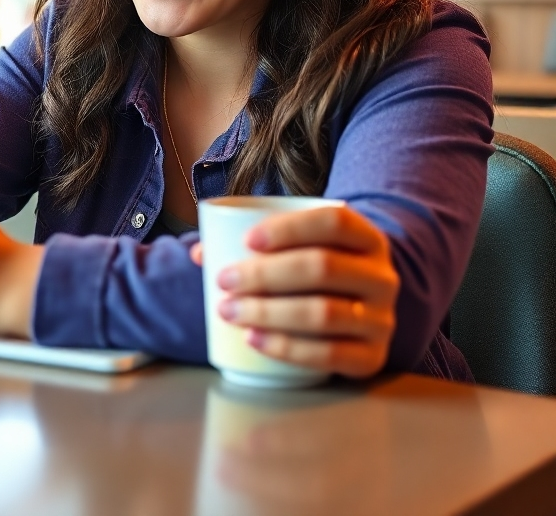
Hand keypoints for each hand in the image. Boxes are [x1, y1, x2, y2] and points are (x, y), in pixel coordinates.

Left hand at [190, 206, 398, 378]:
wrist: (362, 307)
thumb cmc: (318, 268)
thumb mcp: (302, 247)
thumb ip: (255, 243)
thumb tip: (200, 252)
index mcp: (367, 237)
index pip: (333, 222)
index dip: (289, 228)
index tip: (246, 241)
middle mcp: (382, 276)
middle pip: (322, 267)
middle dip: (265, 274)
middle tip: (225, 281)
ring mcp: (381, 319)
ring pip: (324, 313)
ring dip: (269, 312)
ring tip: (230, 311)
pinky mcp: (372, 357)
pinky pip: (330, 355)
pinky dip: (287, 348)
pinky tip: (253, 339)